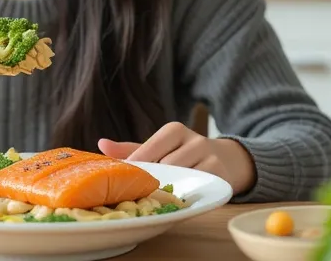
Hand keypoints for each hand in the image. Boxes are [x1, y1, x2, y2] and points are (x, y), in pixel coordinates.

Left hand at [98, 122, 256, 194]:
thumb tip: (101, 144)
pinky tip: (175, 200)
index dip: (136, 165)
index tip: (122, 178)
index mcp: (174, 130)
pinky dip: (184, 195)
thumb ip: (131, 149)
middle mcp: (194, 140)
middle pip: (163, 165)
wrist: (229, 160)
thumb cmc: (185, 155)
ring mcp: (209, 157)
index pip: (149, 148)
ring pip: (180, 177)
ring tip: (153, 198)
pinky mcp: (220, 175)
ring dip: (167, 189)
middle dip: (150, 180)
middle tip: (134, 193)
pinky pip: (197, 188)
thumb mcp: (160, 148)